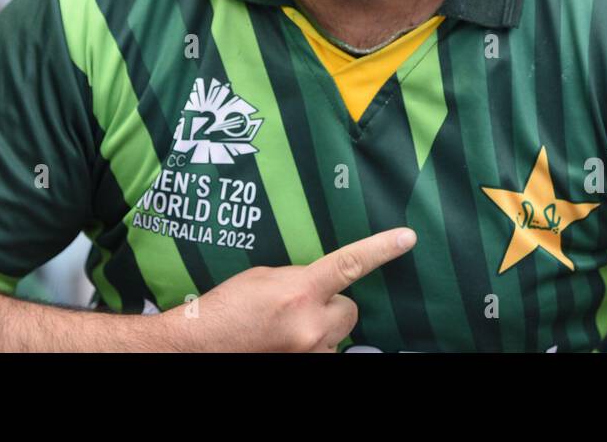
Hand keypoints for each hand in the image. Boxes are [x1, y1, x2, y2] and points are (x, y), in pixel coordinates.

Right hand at [159, 227, 416, 351]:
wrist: (199, 345)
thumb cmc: (225, 308)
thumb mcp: (263, 277)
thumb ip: (298, 277)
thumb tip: (319, 279)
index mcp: (300, 291)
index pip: (350, 265)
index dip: (381, 249)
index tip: (406, 239)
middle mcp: (311, 324)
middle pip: (348, 307)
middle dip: (333, 303)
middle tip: (302, 304)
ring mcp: (310, 352)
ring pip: (336, 333)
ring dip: (320, 327)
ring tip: (285, 326)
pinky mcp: (305, 366)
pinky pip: (323, 351)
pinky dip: (310, 345)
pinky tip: (285, 341)